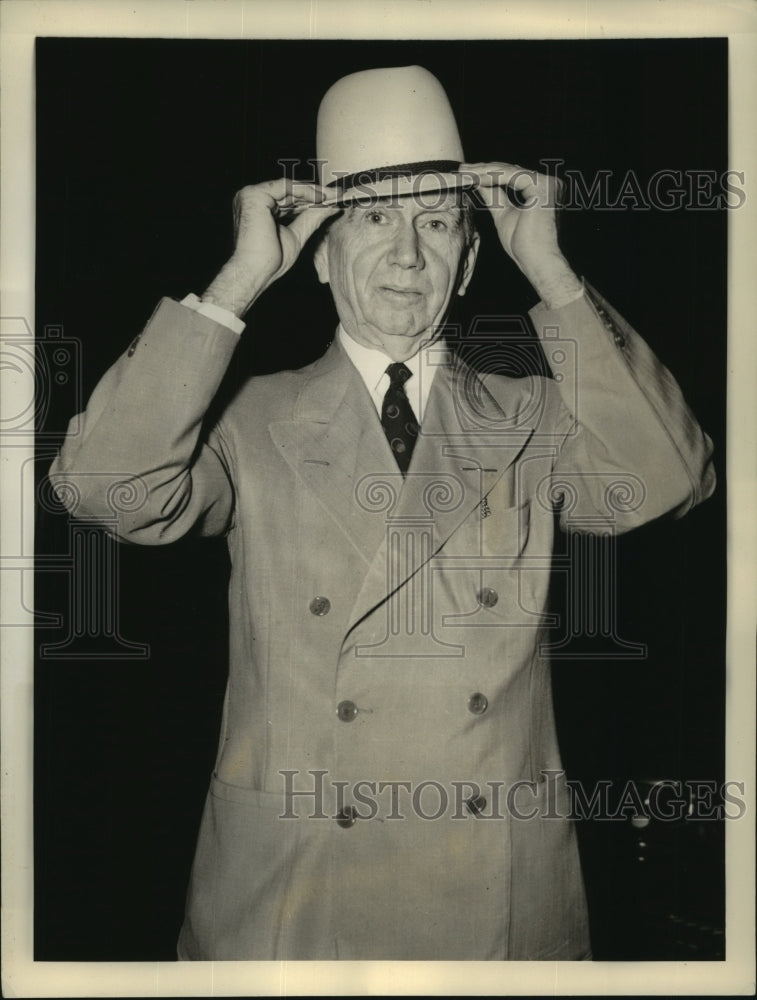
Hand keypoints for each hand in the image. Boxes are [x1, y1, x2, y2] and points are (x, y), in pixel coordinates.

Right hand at [202, 180, 340, 316]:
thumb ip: (310, 219)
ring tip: (335, 195)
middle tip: (339, 195)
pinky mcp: (254, 195)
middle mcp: (252, 199)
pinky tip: (322, 197)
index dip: (312, 200)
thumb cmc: (270, 262)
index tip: (333, 200)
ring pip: (289, 187)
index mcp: (258, 209)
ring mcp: (250, 195)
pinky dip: (305, 191)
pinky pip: (286, 187)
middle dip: (316, 194)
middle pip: (290, 192)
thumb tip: (331, 207)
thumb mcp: (297, 236)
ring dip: (314, 192)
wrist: (255, 272)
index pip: (288, 200)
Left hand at [461, 162, 582, 308]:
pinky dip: (493, 177)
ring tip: (465, 173)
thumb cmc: (524, 246)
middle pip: (510, 171)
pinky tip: (476, 178)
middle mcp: (550, 182)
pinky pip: (512, 176)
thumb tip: (479, 183)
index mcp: (542, 190)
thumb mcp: (503, 215)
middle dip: (484, 170)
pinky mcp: (543, 185)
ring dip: (485, 171)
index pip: (512, 176)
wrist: (537, 262)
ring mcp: (549, 182)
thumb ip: (494, 198)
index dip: (488, 175)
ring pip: (510, 171)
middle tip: (462, 170)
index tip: (468, 175)